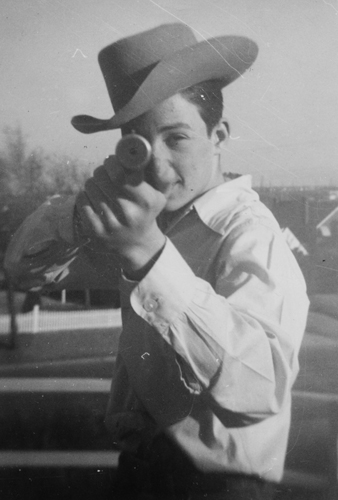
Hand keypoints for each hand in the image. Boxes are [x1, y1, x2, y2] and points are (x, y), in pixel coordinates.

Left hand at [75, 155, 166, 275]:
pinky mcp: (95, 230)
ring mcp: (110, 223)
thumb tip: (141, 152)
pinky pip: (81, 200)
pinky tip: (94, 198)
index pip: (119, 174)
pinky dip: (86, 195)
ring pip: (90, 186)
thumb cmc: (146, 211)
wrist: (137, 243)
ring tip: (101, 186)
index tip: (111, 162)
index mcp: (146, 201)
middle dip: (101, 170)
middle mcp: (128, 213)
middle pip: (101, 177)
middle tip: (105, 173)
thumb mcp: (159, 195)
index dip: (111, 163)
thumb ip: (156, 173)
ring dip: (93, 182)